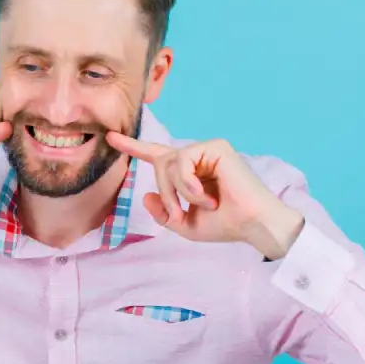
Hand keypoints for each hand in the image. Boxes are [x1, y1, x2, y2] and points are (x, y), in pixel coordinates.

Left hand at [105, 132, 304, 259]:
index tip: (111, 137)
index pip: (157, 155)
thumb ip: (163, 213)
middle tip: (180, 214)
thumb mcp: (186, 224)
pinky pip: (183, 161)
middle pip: (159, 164)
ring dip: (175, 191)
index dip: (133, 147)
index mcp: (189, 173)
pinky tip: (206, 197)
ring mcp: (207, 150)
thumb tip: (147, 195)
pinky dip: (188, 184)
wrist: (253, 225)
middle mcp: (197, 158)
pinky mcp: (216, 147)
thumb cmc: (225, 225)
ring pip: (169, 163)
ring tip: (199, 206)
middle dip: (166, 194)